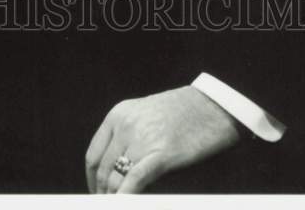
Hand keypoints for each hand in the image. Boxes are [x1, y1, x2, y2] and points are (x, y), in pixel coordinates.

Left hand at [85, 85, 242, 193]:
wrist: (212, 106)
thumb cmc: (182, 111)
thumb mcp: (144, 114)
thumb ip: (126, 135)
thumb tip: (114, 168)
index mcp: (119, 113)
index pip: (93, 154)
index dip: (92, 180)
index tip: (96, 192)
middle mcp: (126, 125)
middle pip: (103, 169)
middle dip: (102, 193)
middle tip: (106, 204)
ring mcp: (142, 139)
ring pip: (115, 178)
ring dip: (113, 198)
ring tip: (116, 206)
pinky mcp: (161, 155)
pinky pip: (134, 182)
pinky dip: (125, 197)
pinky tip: (125, 204)